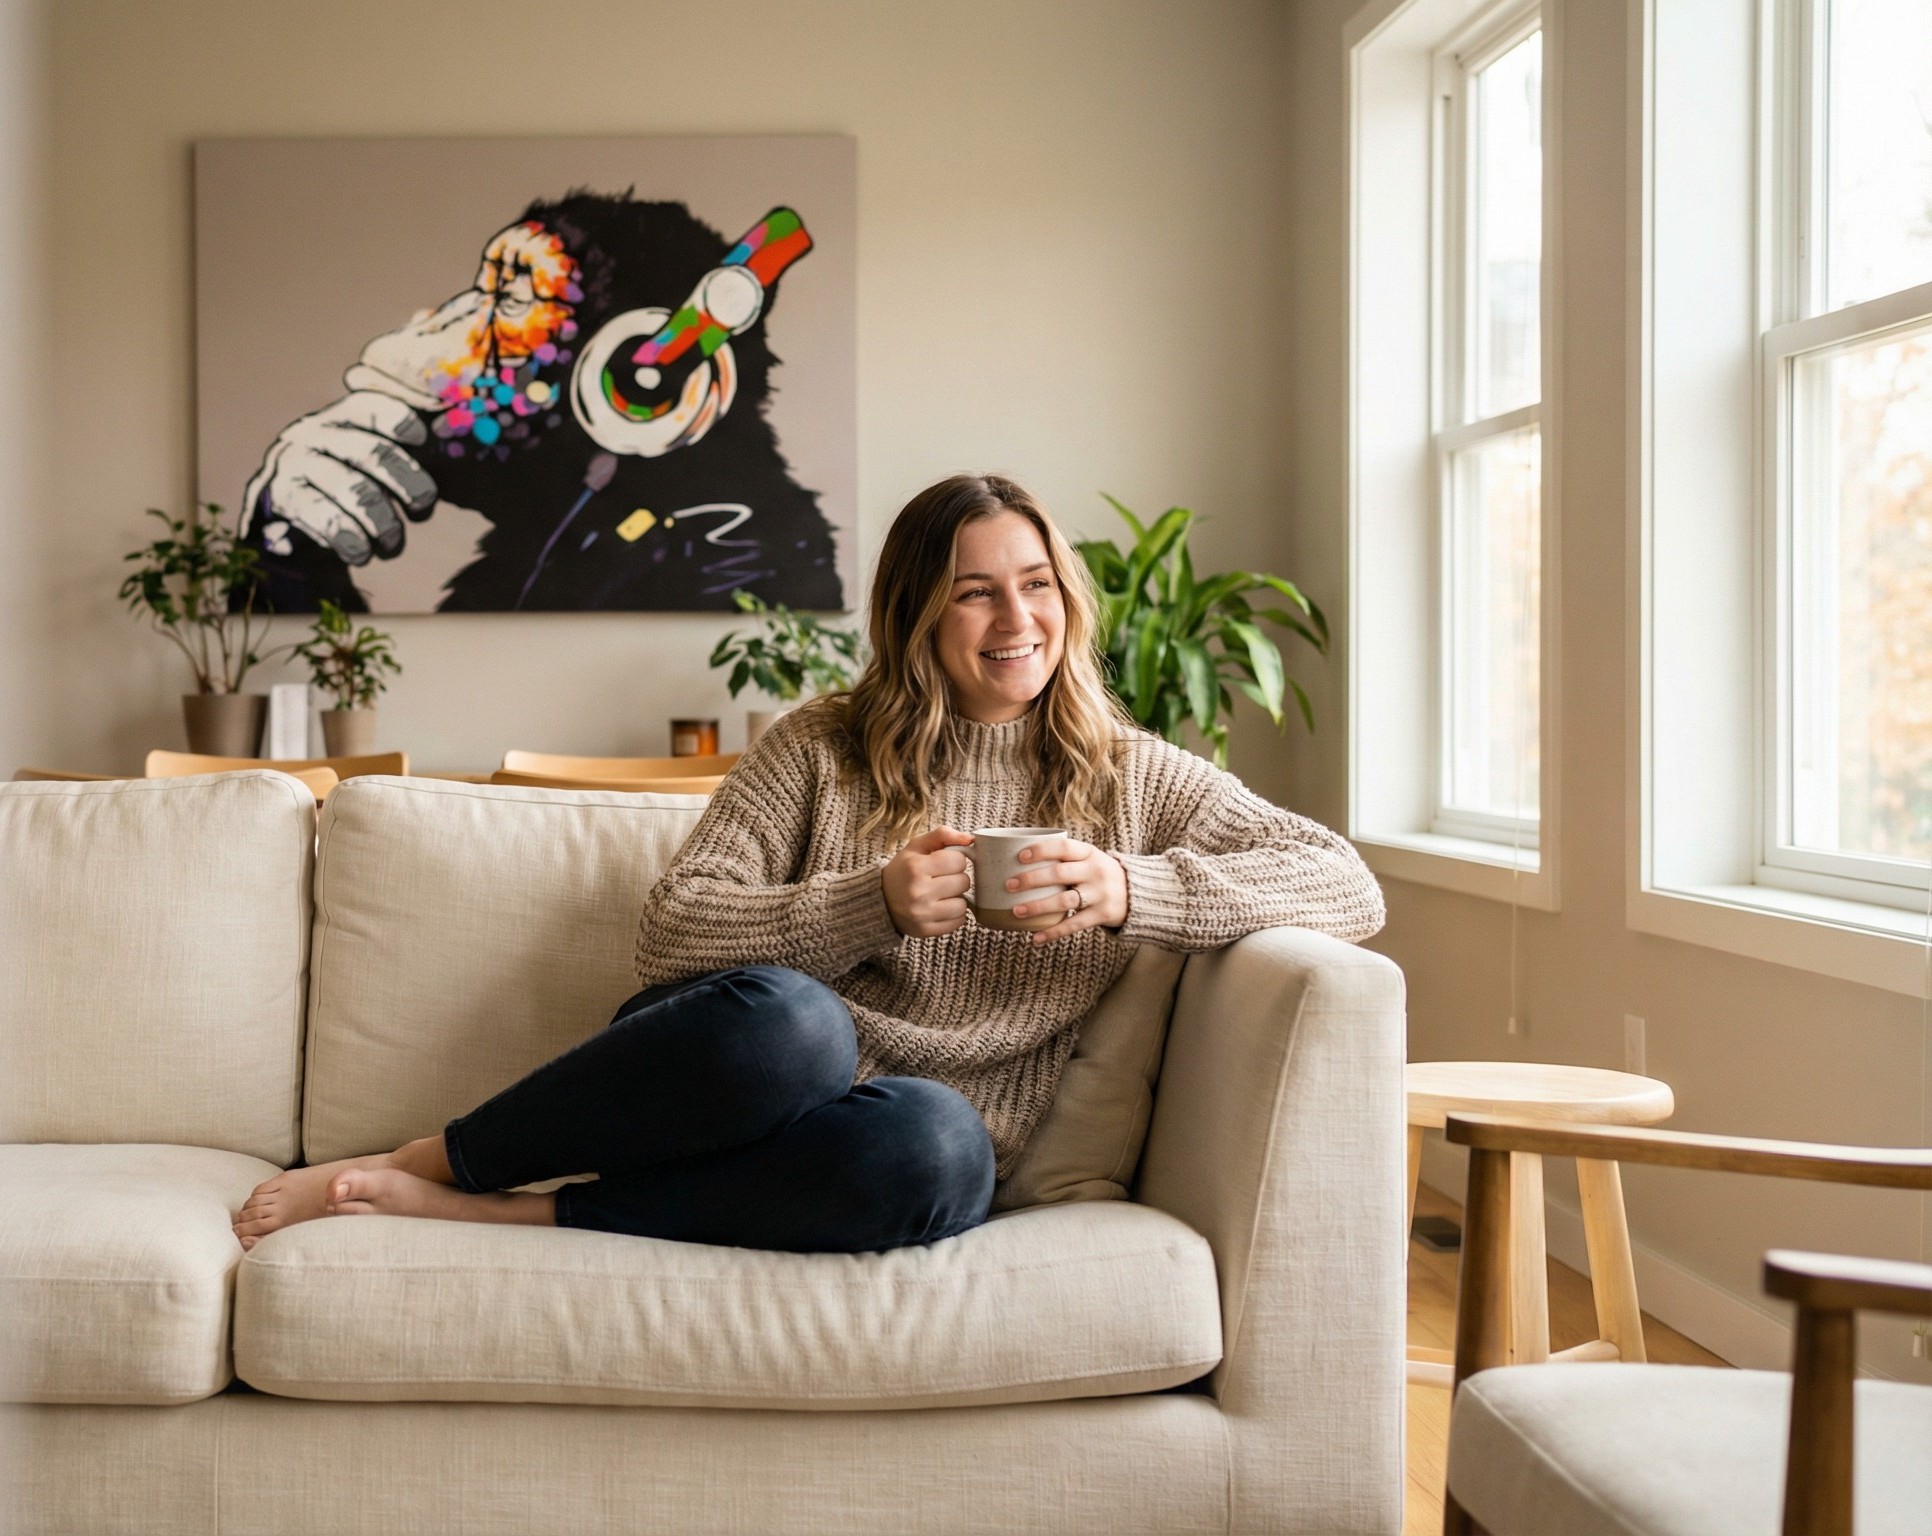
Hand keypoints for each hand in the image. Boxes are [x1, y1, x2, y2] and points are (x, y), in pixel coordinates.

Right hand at [243, 391, 439, 563]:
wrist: (287, 520)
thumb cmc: (344, 486)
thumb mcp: (370, 462)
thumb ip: (404, 451)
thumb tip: (450, 437)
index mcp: (341, 417)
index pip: (372, 404)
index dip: (401, 420)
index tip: (422, 438)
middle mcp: (314, 432)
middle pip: (374, 453)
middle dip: (410, 484)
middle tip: (422, 507)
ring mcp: (294, 463)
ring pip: (355, 490)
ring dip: (385, 524)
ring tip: (392, 544)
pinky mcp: (282, 498)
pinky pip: (326, 519)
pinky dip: (352, 541)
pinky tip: (362, 553)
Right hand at [882, 827, 973, 937]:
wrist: (880, 900)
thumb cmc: (903, 870)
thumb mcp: (916, 847)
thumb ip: (942, 835)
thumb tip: (970, 839)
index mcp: (916, 867)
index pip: (959, 861)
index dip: (955, 860)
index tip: (944, 864)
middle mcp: (919, 891)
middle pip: (964, 882)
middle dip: (957, 878)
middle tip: (943, 879)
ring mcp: (922, 914)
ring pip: (963, 905)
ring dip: (957, 898)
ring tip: (943, 895)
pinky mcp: (926, 930)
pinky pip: (958, 922)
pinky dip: (954, 915)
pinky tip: (941, 908)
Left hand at [1007, 835, 1129, 943]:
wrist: (1138, 893)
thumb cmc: (1101, 874)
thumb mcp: (1090, 859)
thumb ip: (1065, 859)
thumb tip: (1019, 860)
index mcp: (1089, 853)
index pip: (1063, 847)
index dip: (1041, 850)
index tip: (1020, 857)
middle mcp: (1095, 871)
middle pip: (1059, 874)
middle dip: (1031, 879)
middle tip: (1009, 885)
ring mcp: (1100, 893)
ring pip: (1064, 901)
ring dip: (1037, 907)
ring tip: (1016, 911)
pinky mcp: (1102, 914)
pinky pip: (1073, 925)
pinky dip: (1053, 932)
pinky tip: (1035, 938)